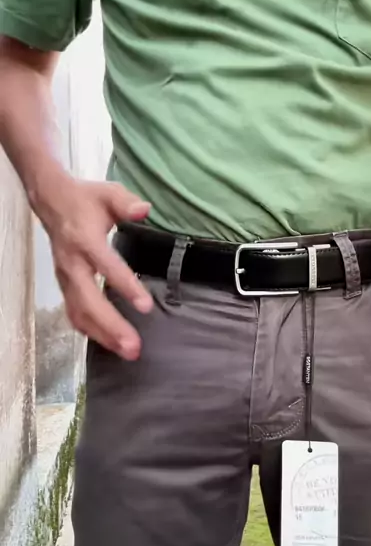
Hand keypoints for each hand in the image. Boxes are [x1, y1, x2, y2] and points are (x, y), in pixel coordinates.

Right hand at [38, 178, 152, 359]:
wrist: (51, 202)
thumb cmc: (86, 199)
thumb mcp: (109, 193)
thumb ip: (127, 202)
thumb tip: (144, 211)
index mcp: (85, 240)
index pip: (106, 266)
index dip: (125, 286)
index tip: (145, 306)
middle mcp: (72, 264)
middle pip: (89, 301)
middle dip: (111, 327)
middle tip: (133, 346)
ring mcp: (66, 278)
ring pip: (80, 314)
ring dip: (103, 336)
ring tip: (127, 352)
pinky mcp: (65, 286)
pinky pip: (74, 314)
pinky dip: (90, 332)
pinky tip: (109, 344)